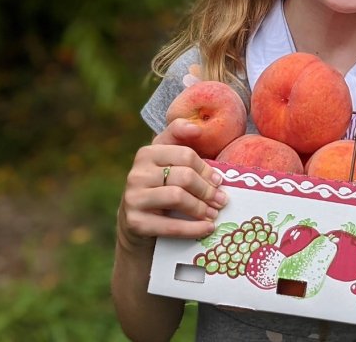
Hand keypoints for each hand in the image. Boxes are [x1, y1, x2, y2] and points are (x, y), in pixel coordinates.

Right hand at [117, 119, 228, 249]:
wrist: (136, 224)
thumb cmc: (162, 187)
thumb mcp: (168, 161)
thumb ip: (180, 139)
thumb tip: (197, 127)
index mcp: (147, 153)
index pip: (185, 154)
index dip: (206, 168)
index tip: (219, 180)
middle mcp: (136, 173)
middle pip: (184, 176)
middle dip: (207, 190)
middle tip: (221, 200)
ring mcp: (133, 198)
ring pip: (178, 197)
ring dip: (201, 208)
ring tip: (214, 214)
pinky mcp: (135, 223)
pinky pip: (170, 225)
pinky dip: (193, 228)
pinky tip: (207, 228)